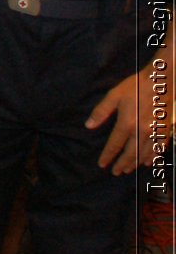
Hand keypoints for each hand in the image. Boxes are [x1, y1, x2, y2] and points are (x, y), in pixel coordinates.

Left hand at [87, 58, 168, 174]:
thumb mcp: (114, 95)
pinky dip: (153, 157)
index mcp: (127, 123)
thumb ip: (101, 112)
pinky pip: (159, 148)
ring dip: (135, 163)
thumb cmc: (136, 86)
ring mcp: (155, 132)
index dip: (108, 156)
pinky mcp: (165, 130)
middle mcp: (141, 131)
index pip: (114, 145)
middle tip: (115, 172)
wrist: (162, 81)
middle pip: (130, 153)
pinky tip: (148, 162)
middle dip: (122, 164)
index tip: (102, 165)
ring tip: (128, 169)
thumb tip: (88, 126)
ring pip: (145, 153)